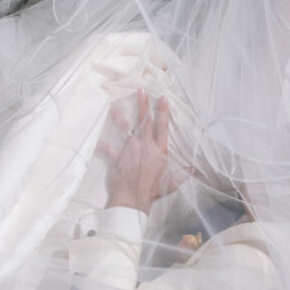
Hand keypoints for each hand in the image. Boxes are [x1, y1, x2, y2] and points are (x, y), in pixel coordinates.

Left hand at [104, 90, 189, 213]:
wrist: (133, 199)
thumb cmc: (152, 191)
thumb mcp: (171, 183)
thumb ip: (183, 174)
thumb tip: (196, 170)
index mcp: (158, 150)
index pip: (162, 127)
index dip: (163, 111)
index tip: (162, 98)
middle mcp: (144, 146)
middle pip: (144, 121)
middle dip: (142, 105)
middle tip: (140, 90)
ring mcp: (129, 149)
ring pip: (124, 129)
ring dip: (119, 117)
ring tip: (114, 108)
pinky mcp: (116, 157)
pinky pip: (105, 148)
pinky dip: (99, 143)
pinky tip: (93, 138)